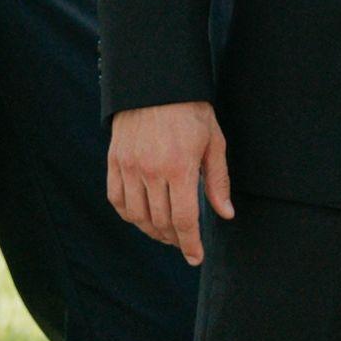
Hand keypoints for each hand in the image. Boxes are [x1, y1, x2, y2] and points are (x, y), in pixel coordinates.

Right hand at [110, 100, 234, 264]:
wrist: (155, 82)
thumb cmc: (191, 111)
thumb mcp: (213, 142)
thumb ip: (218, 181)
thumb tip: (225, 214)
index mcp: (179, 167)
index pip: (183, 219)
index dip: (190, 243)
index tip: (196, 257)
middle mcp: (150, 171)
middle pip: (160, 221)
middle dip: (175, 239)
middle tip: (185, 242)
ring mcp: (129, 167)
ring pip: (137, 215)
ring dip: (152, 230)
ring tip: (166, 233)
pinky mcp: (114, 161)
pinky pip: (117, 200)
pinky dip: (129, 214)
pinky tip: (142, 217)